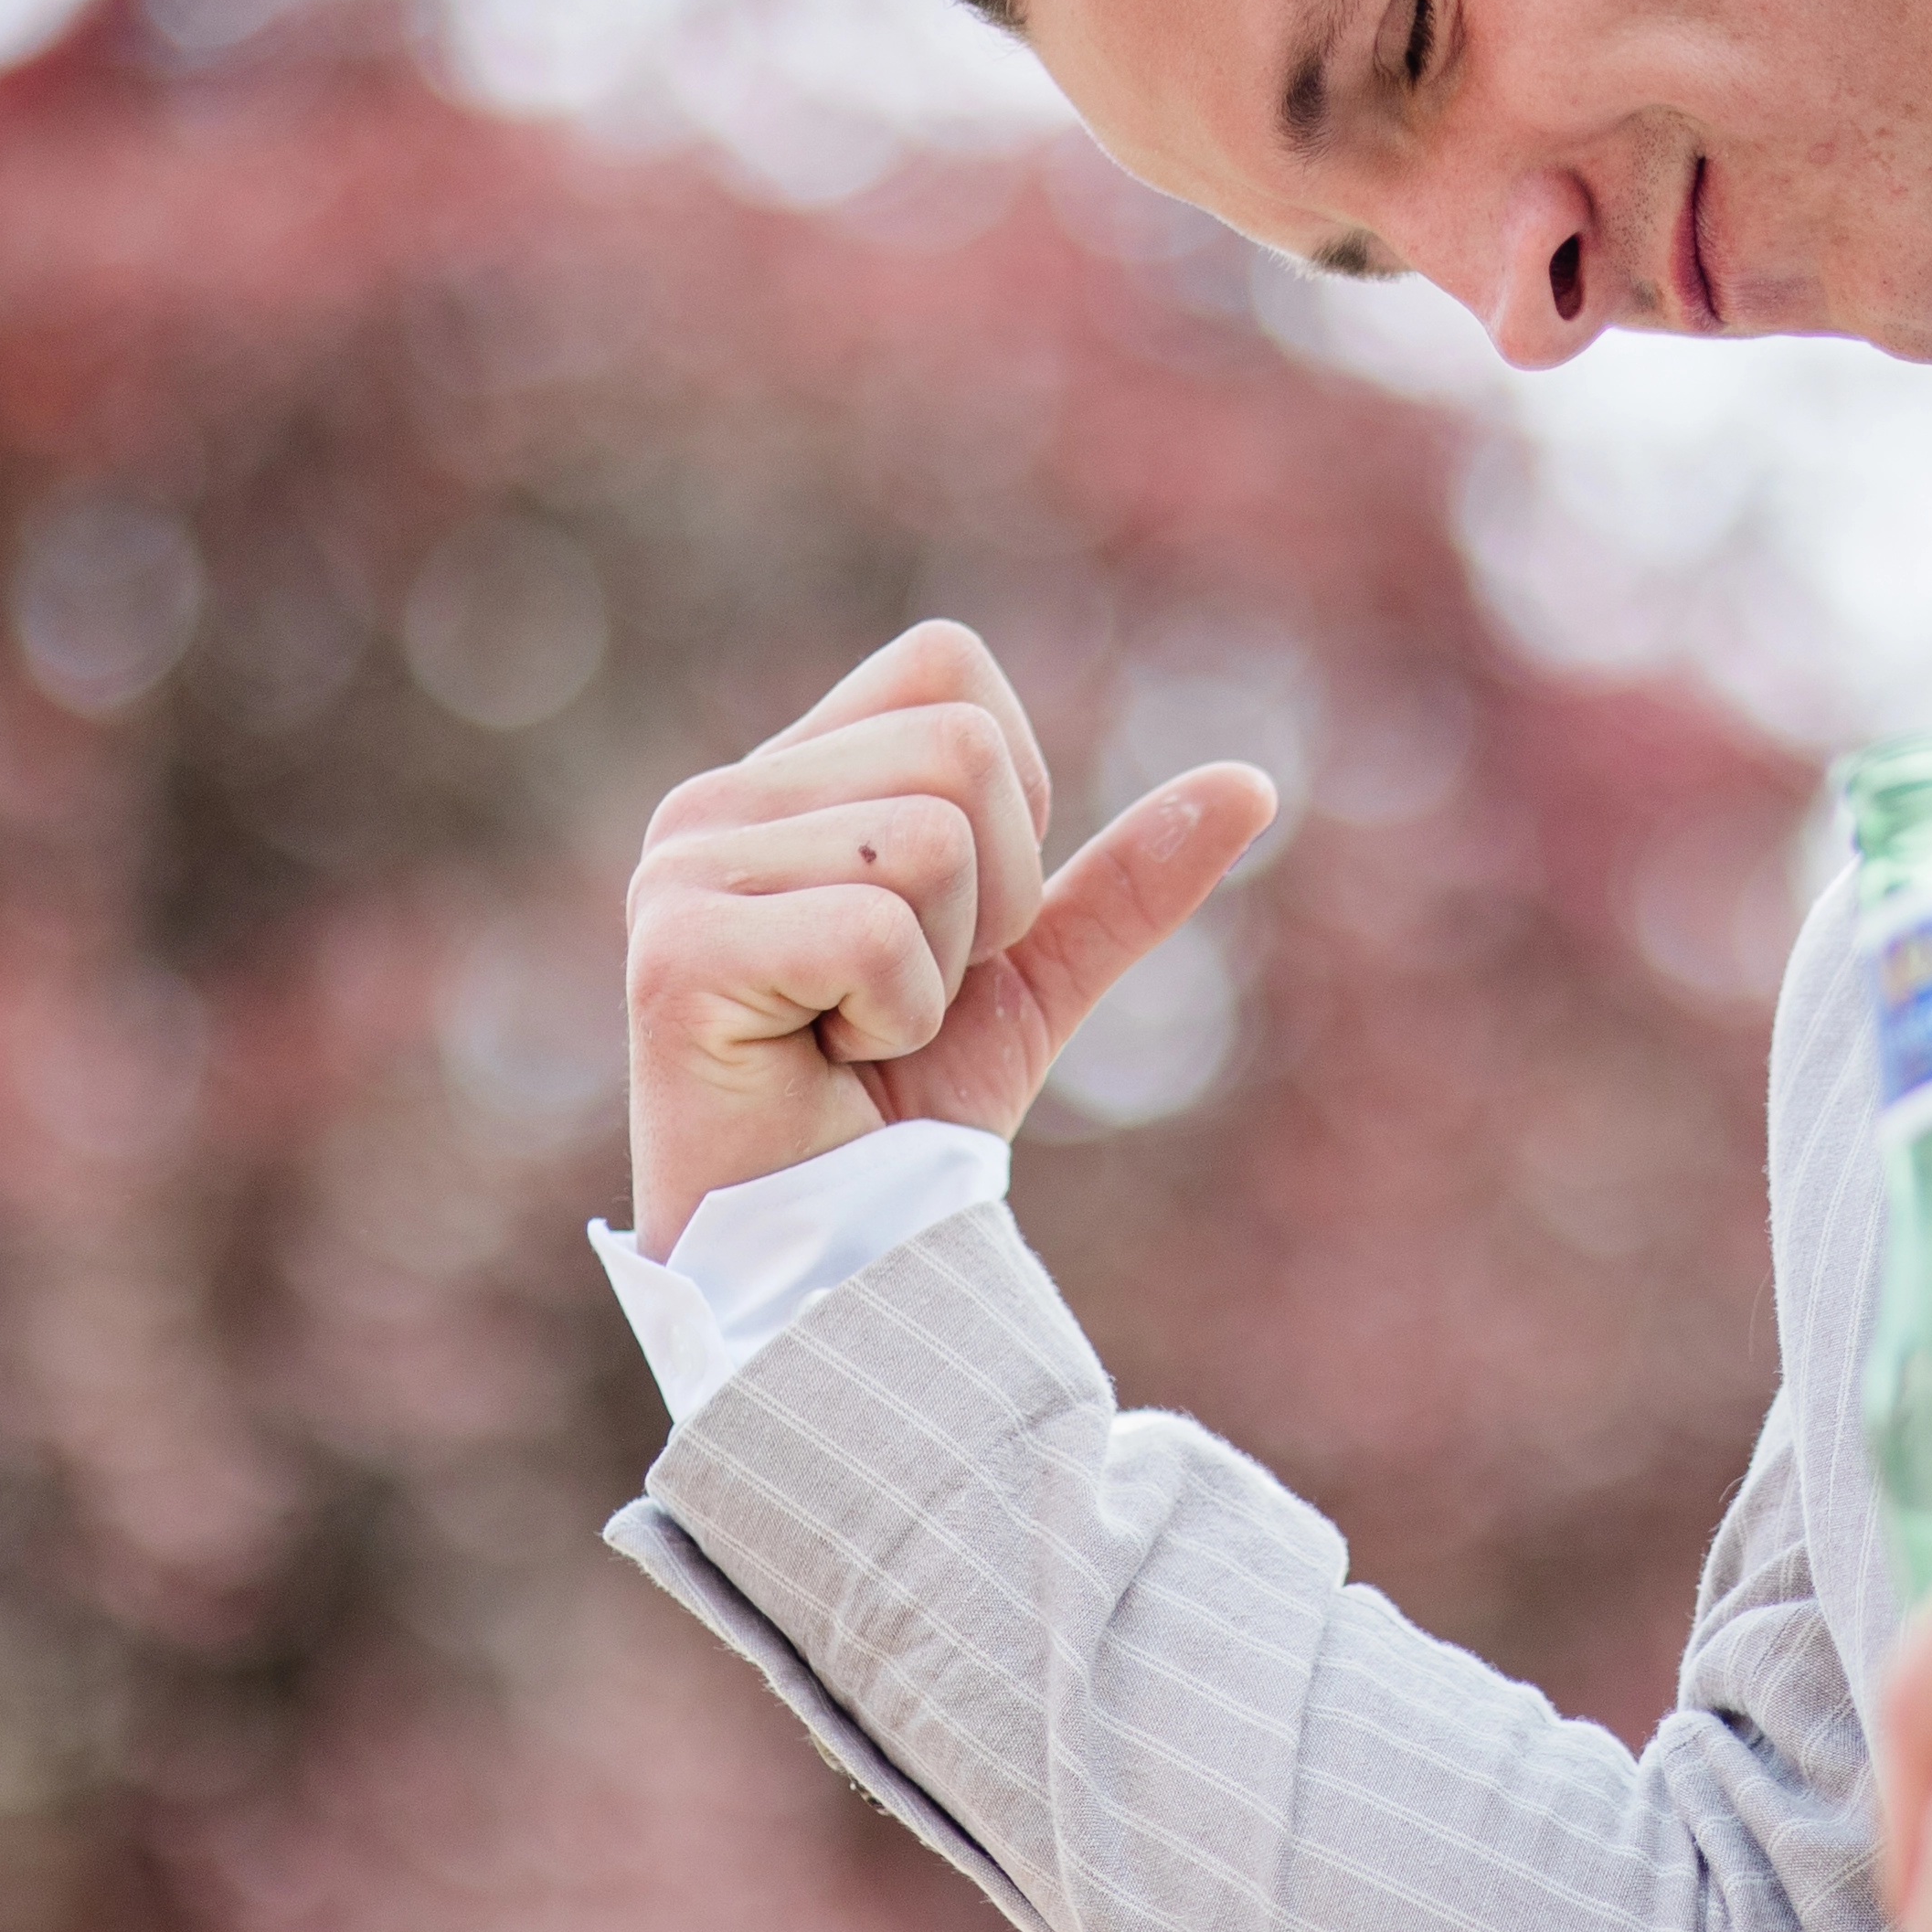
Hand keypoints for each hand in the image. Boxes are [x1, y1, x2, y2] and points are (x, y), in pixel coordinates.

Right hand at [626, 620, 1280, 1253]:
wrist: (830, 1267)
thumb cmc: (900, 1122)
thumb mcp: (1034, 980)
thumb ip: (1124, 882)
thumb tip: (1254, 783)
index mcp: (787, 780)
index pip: (947, 665)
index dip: (1012, 796)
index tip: (959, 921)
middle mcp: (716, 803)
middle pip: (961, 743)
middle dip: (990, 897)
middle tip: (907, 996)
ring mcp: (683, 870)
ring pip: (933, 839)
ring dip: (940, 971)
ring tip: (859, 1033)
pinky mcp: (677, 952)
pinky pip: (875, 933)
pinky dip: (894, 1019)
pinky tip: (826, 1062)